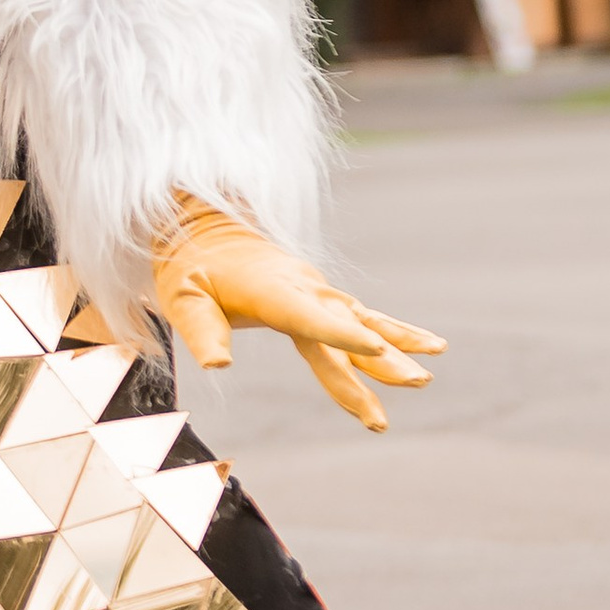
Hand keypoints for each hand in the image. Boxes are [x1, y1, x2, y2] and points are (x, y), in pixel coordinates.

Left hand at [150, 195, 442, 434]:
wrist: (205, 228)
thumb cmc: (190, 267)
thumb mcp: (182, 298)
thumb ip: (203, 331)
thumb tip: (219, 365)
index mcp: (271, 290)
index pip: (310, 317)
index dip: (342, 335)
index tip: (377, 348)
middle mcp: (303, 289)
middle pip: (346, 327)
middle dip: (382, 358)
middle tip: (417, 382)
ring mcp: (317, 291)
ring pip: (362, 322)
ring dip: (396, 349)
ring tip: (428, 376)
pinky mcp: (321, 297)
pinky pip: (361, 318)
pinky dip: (392, 335)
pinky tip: (425, 350)